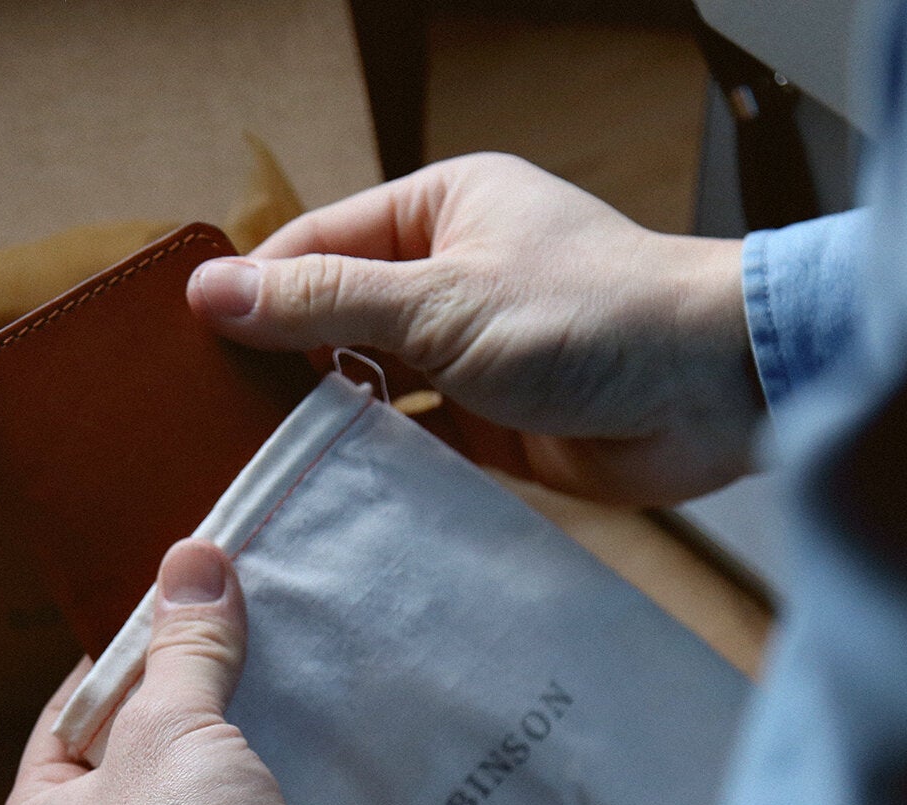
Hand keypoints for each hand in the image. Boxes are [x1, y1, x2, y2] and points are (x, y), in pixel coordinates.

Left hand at [0, 538, 365, 804]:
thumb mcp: (175, 732)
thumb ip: (185, 648)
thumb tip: (193, 556)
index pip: (65, 720)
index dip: (116, 662)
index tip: (166, 613)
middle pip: (130, 757)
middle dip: (181, 701)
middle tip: (226, 639)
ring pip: (189, 797)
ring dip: (228, 751)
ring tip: (272, 683)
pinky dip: (264, 796)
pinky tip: (299, 753)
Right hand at [187, 152, 758, 505]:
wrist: (716, 393)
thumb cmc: (593, 314)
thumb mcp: (442, 300)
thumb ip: (326, 300)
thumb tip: (214, 292)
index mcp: (440, 210)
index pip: (316, 246)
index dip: (255, 294)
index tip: (190, 349)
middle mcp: (451, 275)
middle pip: (337, 318)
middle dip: (285, 365)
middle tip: (214, 419)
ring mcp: (470, 352)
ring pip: (371, 385)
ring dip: (329, 419)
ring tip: (256, 463)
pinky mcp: (492, 424)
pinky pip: (413, 442)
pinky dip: (377, 463)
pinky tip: (327, 491)